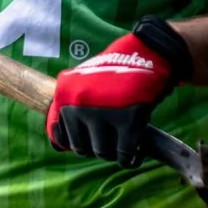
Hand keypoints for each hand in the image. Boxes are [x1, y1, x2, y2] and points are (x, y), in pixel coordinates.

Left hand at [47, 20, 189, 163]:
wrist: (150, 49)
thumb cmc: (118, 67)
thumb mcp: (85, 80)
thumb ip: (74, 104)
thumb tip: (63, 141)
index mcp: (64, 93)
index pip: (58, 136)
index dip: (75, 143)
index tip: (89, 141)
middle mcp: (76, 105)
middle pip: (81, 147)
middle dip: (97, 147)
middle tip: (111, 141)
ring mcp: (100, 114)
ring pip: (102, 151)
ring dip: (114, 152)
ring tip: (124, 145)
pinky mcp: (126, 121)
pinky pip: (124, 153)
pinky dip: (131, 158)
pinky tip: (137, 152)